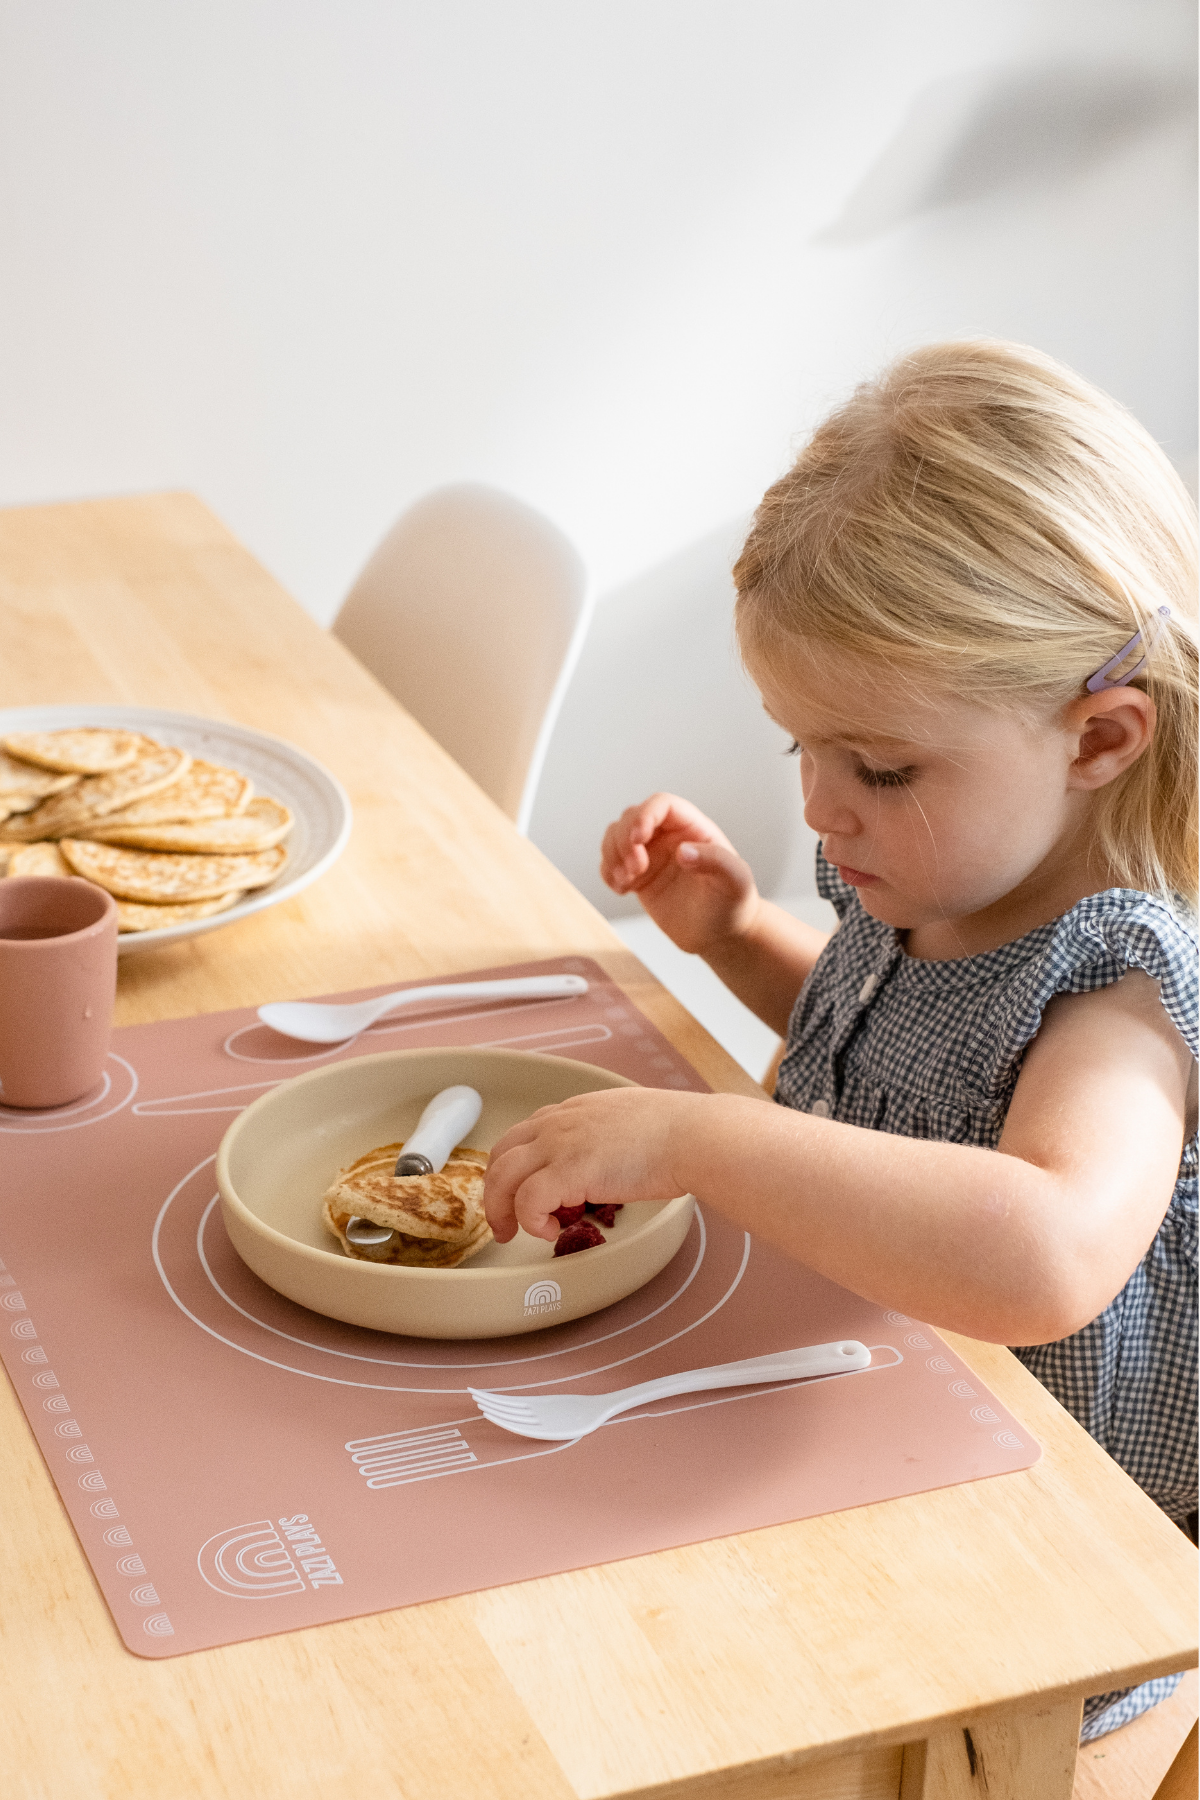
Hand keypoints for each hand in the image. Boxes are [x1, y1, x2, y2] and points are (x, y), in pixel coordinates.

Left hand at [483, 1087, 703, 1243]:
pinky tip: (548, 1231)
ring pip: (502, 1177)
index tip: (515, 1189)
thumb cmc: (676, 1132)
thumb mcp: (628, 1119)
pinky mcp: (567, 1171)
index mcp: (572, 1110)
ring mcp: (559, 1145)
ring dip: (501, 1209)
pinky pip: (527, 1201)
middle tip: (502, 1219)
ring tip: (512, 1233)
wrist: (691, 1136)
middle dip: (494, 1190)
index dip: (513, 1166)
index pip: (523, 1135)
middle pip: (501, 1155)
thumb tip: (609, 1159)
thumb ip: (605, 1134)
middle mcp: (558, 1123)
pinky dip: (530, 1221)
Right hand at [600, 793, 760, 955]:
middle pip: (632, 816)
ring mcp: (651, 854)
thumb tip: (683, 851)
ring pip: (616, 835)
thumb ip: (715, 862)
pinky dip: (608, 872)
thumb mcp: (735, 882)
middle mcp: (669, 836)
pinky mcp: (638, 875)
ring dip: (612, 854)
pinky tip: (622, 889)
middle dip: (624, 840)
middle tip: (635, 870)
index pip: (662, 805)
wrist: (720, 935)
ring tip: (626, 881)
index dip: (645, 815)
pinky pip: (611, 862)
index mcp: (694, 828)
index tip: (638, 839)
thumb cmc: (732, 905)